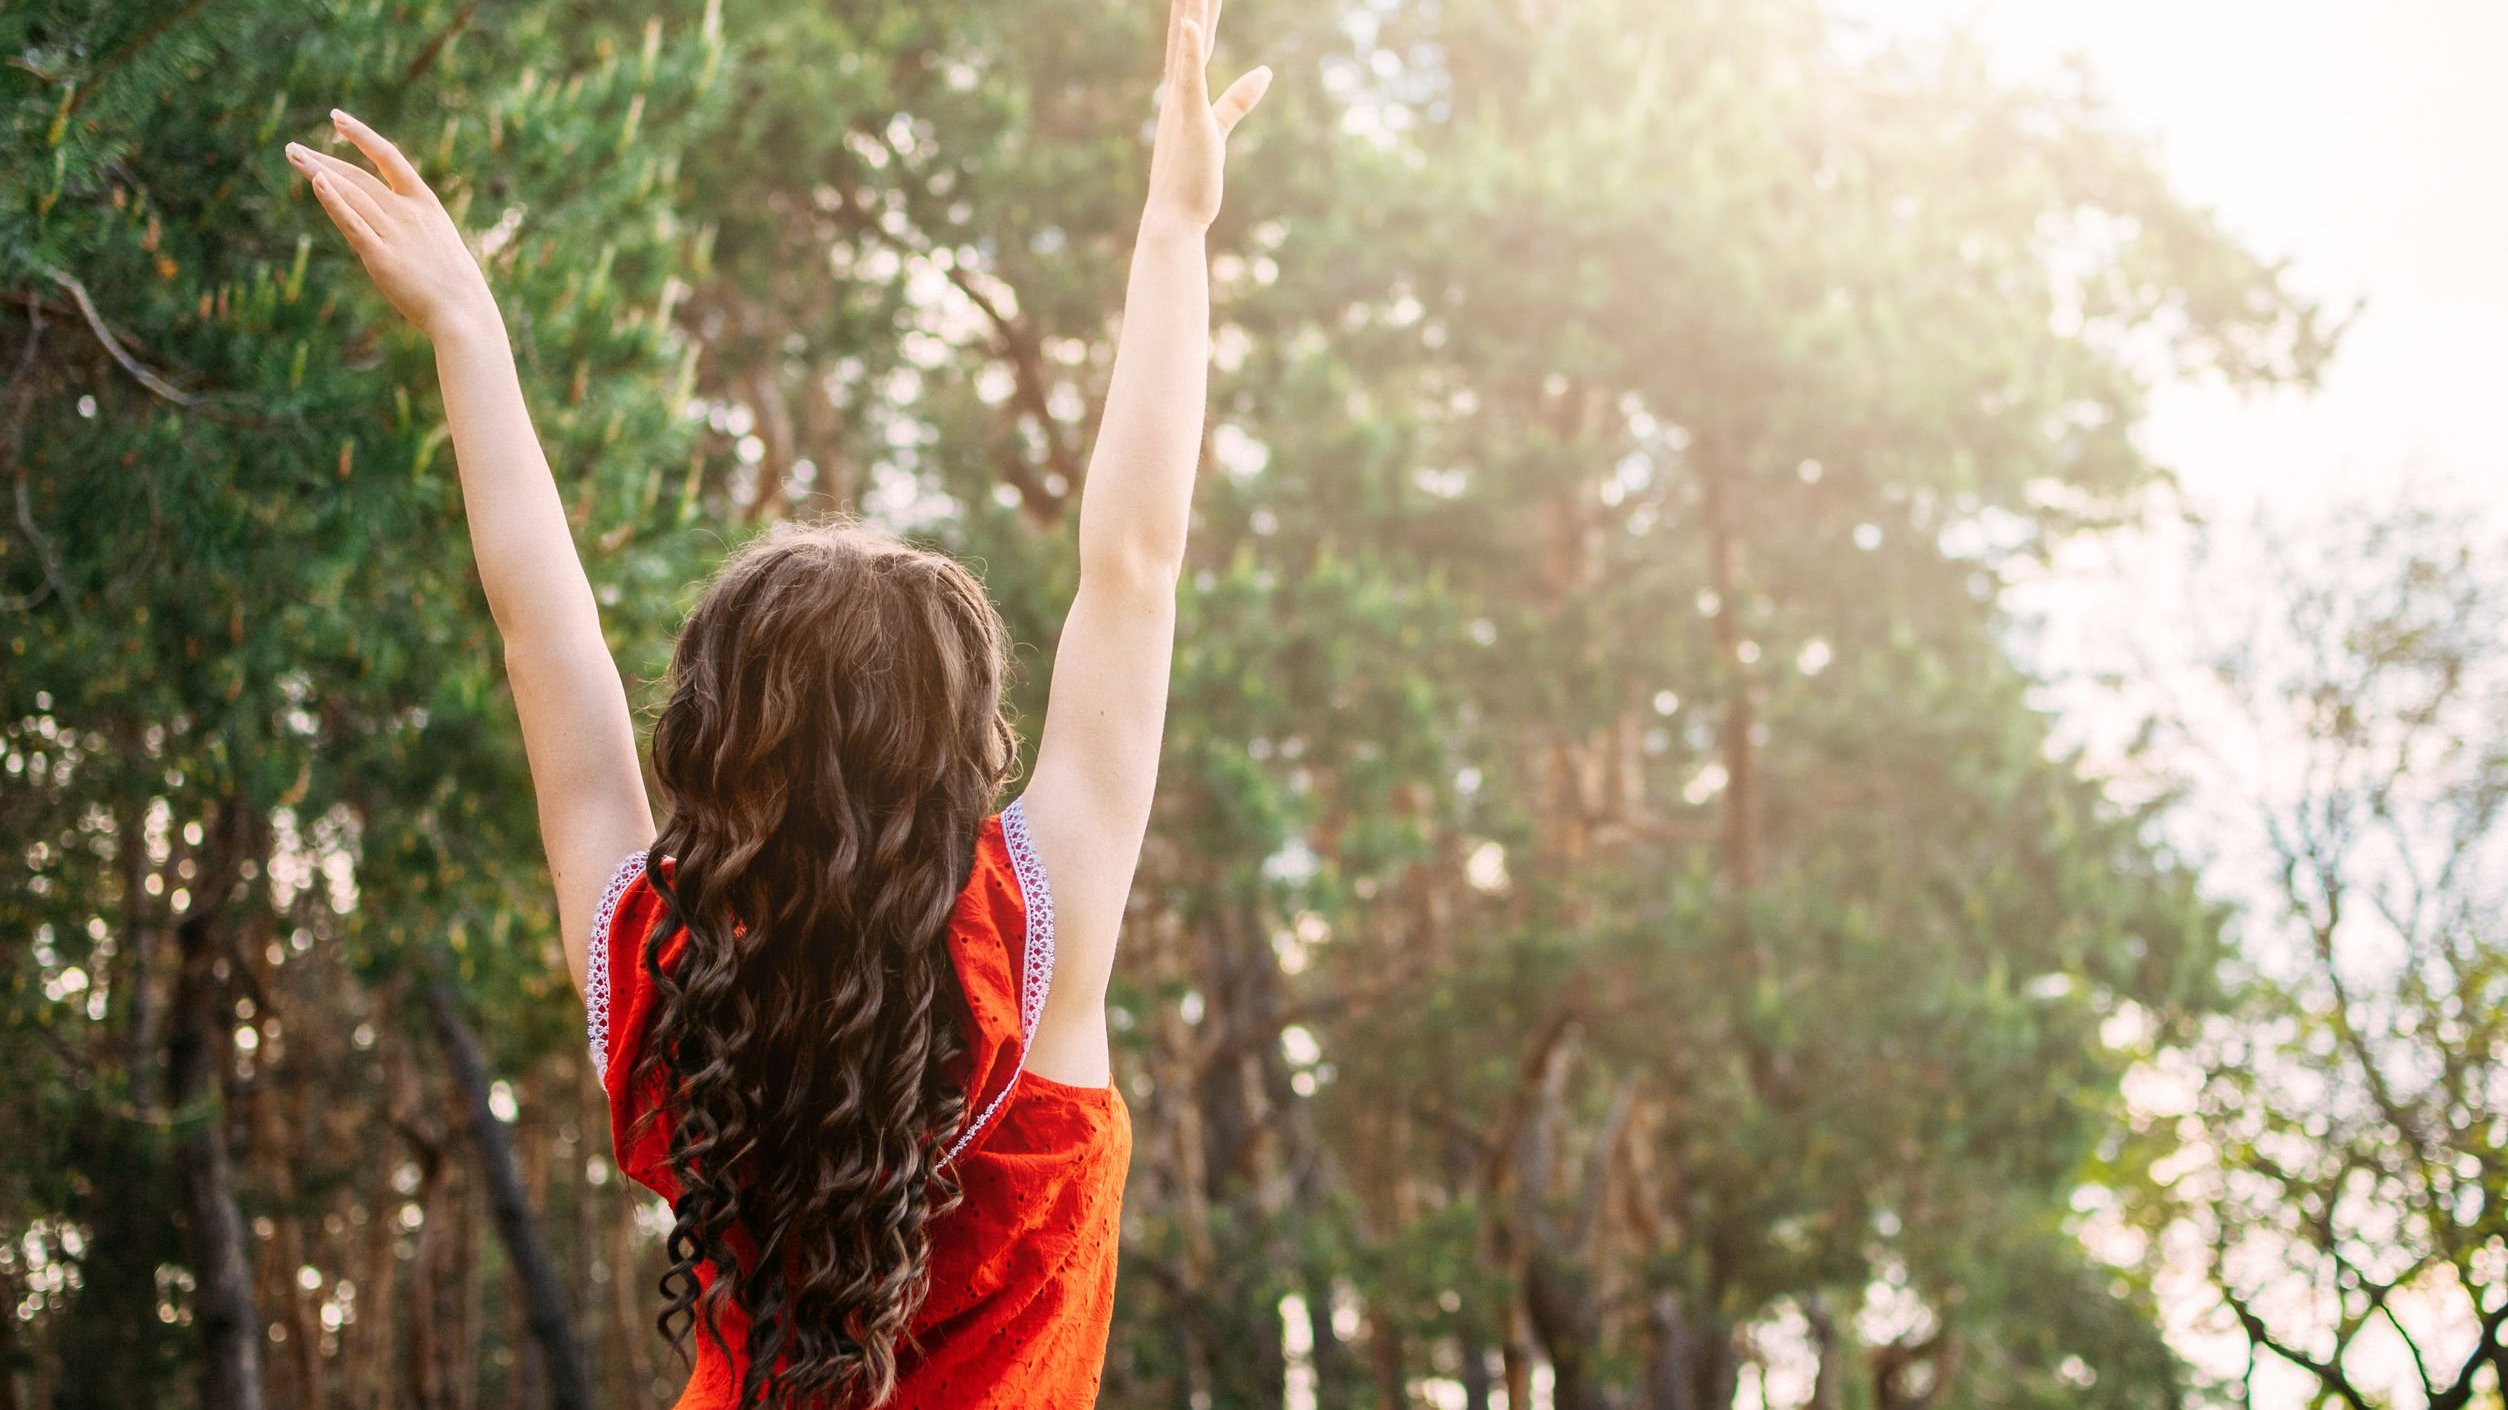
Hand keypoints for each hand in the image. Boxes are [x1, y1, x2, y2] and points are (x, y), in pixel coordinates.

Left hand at [286, 111, 497, 342]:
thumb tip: (384, 223)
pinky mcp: (380, 258)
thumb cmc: (455, 283)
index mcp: (426, 203)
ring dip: (318, 172)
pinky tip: (316, 182)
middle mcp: (407, 212)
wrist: (464, 312)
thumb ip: (409, 226)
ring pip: (350, 194)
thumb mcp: (437, 241)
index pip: (389, 157)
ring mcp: (394, 233)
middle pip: (358, 177)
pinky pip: (352, 224)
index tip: (337, 118)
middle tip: (293, 147)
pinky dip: (333, 201)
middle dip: (324, 159)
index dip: (362, 135)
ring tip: (292, 156)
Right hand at [1143, 0, 1270, 230]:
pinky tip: (1190, 24)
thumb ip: (1237, 99)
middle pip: (1186, 34)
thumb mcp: (1219, 130)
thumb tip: (1265, 72)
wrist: (1173, 218)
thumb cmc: (1193, 179)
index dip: (1199, 9)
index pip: (1193, 40)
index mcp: (1182, 93)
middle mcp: (1176, 92)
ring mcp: (1181, 105)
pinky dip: (1187, 51)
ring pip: (1186, 47)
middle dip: (1191, 1)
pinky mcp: (1191, 120)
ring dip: (1190, 11)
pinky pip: (1189, 81)